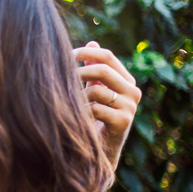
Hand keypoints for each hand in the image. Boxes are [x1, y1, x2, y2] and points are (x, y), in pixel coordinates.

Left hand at [72, 41, 141, 167]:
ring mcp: (130, 107)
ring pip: (97, 90)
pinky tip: (75, 117)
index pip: (107, 56)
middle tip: (60, 78)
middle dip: (77, 71)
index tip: (65, 55)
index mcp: (126, 80)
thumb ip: (94, 68)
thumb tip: (92, 41)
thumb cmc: (94, 117)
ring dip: (76, 95)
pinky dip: (80, 111)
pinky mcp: (123, 122)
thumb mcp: (94, 89)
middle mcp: (132, 91)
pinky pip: (95, 108)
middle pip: (102, 70)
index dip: (85, 52)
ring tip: (68, 103)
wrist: (100, 150)